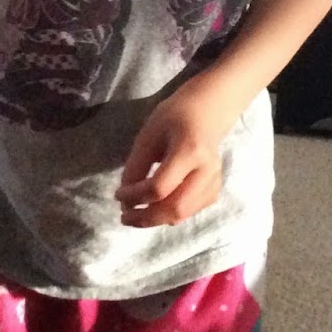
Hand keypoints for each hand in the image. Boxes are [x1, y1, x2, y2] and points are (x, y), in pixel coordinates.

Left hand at [115, 83, 230, 228]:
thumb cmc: (173, 118)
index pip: (159, 187)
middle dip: (146, 218)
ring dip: (156, 219)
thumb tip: (125, 200)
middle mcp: (207, 170)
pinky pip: (189, 212)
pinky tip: (156, 206)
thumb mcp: (148, 136)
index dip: (135, 197)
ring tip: (136, 214)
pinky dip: (169, 214)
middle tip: (125, 216)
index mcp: (190, 151)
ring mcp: (214, 182)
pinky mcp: (214, 190)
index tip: (117, 194)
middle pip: (175, 209)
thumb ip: (136, 167)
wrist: (205, 112)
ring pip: (183, 215)